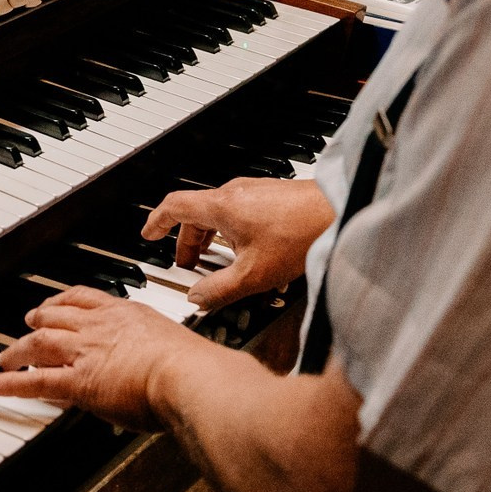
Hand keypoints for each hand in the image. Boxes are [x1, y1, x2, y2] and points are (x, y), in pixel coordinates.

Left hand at [0, 286, 208, 430]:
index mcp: (126, 313)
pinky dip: (9, 383)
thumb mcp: (173, 346)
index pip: (87, 297)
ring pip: (39, 343)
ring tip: (4, 357)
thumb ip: (160, 352)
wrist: (187, 376)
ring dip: (17, 349)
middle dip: (38, 318)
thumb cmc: (193, 368)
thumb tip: (162, 367)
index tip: (57, 303)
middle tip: (27, 323)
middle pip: (57, 315)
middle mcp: (100, 327)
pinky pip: (34, 381)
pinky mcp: (77, 381)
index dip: (65, 300)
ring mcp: (85, 352)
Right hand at [144, 177, 333, 309]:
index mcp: (220, 206)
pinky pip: (239, 213)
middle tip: (187, 265)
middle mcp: (234, 193)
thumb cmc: (302, 234)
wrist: (341, 212)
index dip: (156, 222)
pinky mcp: (272, 197)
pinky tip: (250, 256)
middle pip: (197, 213)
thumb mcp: (254, 274)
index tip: (149, 234)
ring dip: (211, 238)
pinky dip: (232, 233)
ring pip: (219, 213)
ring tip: (219, 264)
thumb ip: (219, 290)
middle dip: (188, 241)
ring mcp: (254, 192)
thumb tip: (198, 299)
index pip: (174, 206)